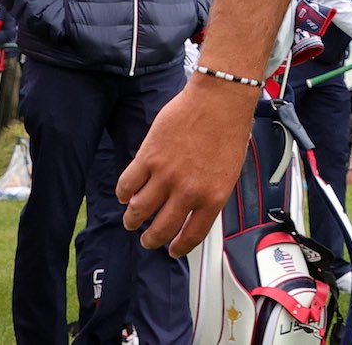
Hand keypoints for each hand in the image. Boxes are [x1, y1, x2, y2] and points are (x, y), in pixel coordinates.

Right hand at [117, 76, 261, 256]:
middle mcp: (188, 192)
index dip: (179, 247)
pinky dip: (123, 193)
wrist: (219, 101)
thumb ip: (209, 193)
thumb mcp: (228, 172)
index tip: (172, 250)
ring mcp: (166, 175)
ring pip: (139, 210)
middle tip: (147, 239)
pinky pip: (128, 184)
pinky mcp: (149, 157)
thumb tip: (194, 208)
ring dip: (132, 219)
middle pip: (161, 229)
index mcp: (212, 198)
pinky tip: (125, 194)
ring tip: (131, 219)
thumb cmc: (228, 130)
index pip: (192, 236)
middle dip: (151, 239)